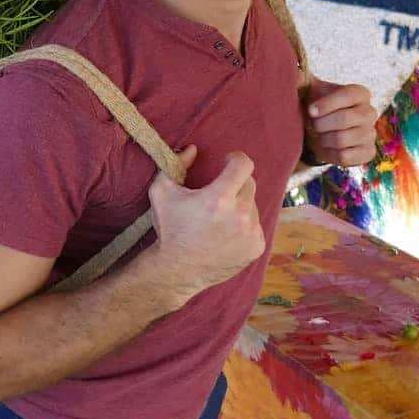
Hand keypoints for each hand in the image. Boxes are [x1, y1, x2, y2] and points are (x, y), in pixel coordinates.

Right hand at [146, 148, 264, 302]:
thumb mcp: (161, 191)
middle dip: (235, 184)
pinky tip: (226, 234)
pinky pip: (256, 226)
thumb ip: (176, 163)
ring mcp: (250, 233)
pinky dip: (244, 226)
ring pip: (252, 205)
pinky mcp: (256, 247)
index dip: (235, 158)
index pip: (244, 164)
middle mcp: (240, 215)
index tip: (227, 162)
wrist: (176, 270)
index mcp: (219, 198)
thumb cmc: (169, 228)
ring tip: (219, 219)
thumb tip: (193, 149)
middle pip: (249, 184)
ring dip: (239, 206)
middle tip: (219, 194)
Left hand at [303, 78, 378, 166]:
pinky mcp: (368, 152)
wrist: (321, 132)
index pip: (348, 95)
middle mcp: (370, 112)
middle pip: (345, 119)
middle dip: (321, 124)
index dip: (327, 104)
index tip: (310, 110)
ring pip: (342, 139)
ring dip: (323, 139)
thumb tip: (293, 71)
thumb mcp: (309, 90)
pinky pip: (345, 156)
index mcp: (360, 93)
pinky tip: (326, 147)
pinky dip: (329, 153)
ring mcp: (370, 133)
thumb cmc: (316, 106)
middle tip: (312, 125)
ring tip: (319, 135)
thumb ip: (301, 79)